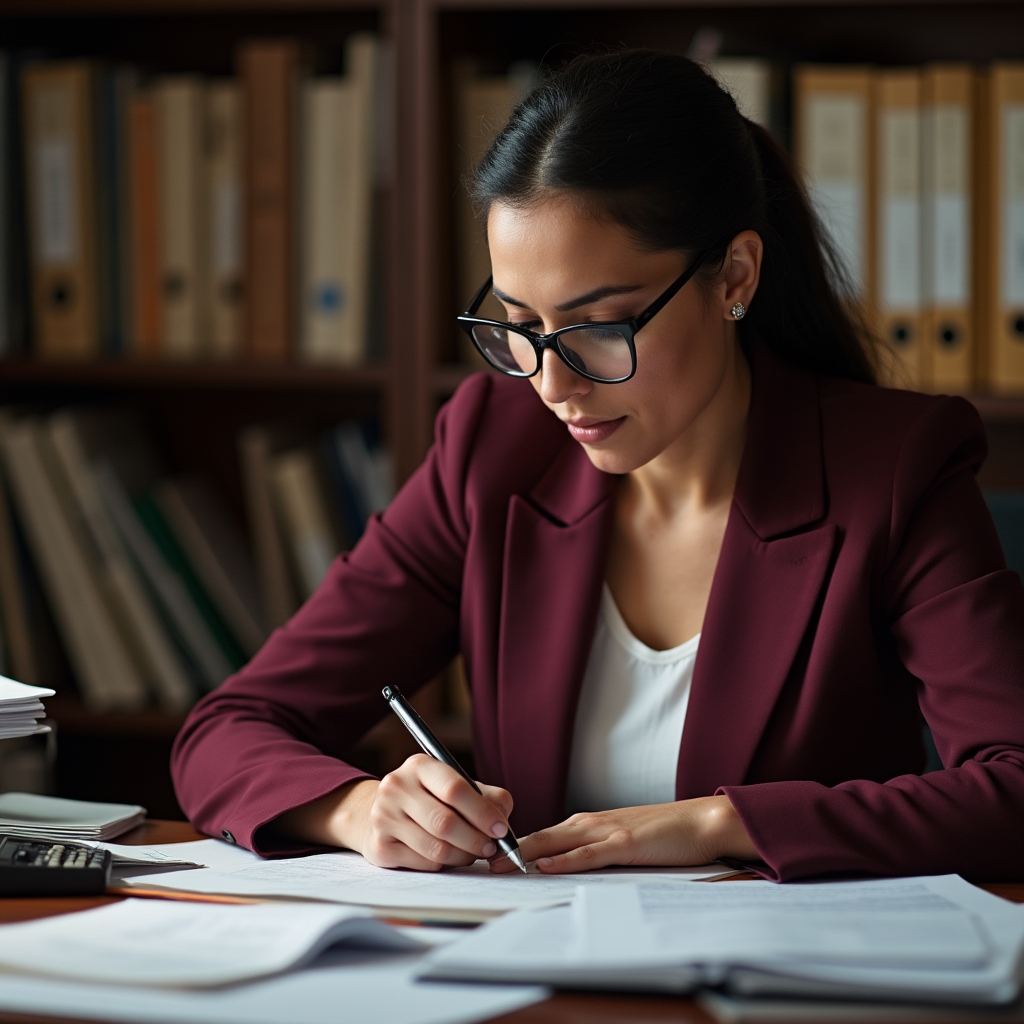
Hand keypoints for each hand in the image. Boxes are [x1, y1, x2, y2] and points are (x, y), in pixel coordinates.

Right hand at [274, 754, 514, 871]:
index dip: (483, 812)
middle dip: (476, 840)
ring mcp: (383, 817)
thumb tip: (503, 820)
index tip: (501, 829)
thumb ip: (487, 797)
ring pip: (436, 848)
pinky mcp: (379, 846)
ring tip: (472, 852)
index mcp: (420, 765)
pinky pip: (424, 863)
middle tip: (491, 848)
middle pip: (445, 822)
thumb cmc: (430, 798)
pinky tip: (448, 856)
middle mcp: (396, 787)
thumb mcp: (456, 786)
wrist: (382, 811)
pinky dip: (444, 864)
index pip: (455, 788)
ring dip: (463, 856)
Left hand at [490, 795, 756, 873]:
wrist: (698, 821)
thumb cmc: (660, 834)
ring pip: (557, 842)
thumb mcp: (617, 841)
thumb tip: (558, 867)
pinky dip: (565, 860)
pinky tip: (546, 866)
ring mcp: (606, 831)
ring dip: (526, 854)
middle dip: (506, 850)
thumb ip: (589, 850)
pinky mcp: (625, 842)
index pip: (539, 837)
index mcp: (585, 824)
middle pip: (539, 837)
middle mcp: (589, 823)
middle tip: (476, 860)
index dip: (510, 847)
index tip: (483, 856)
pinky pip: (589, 853)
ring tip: (497, 864)